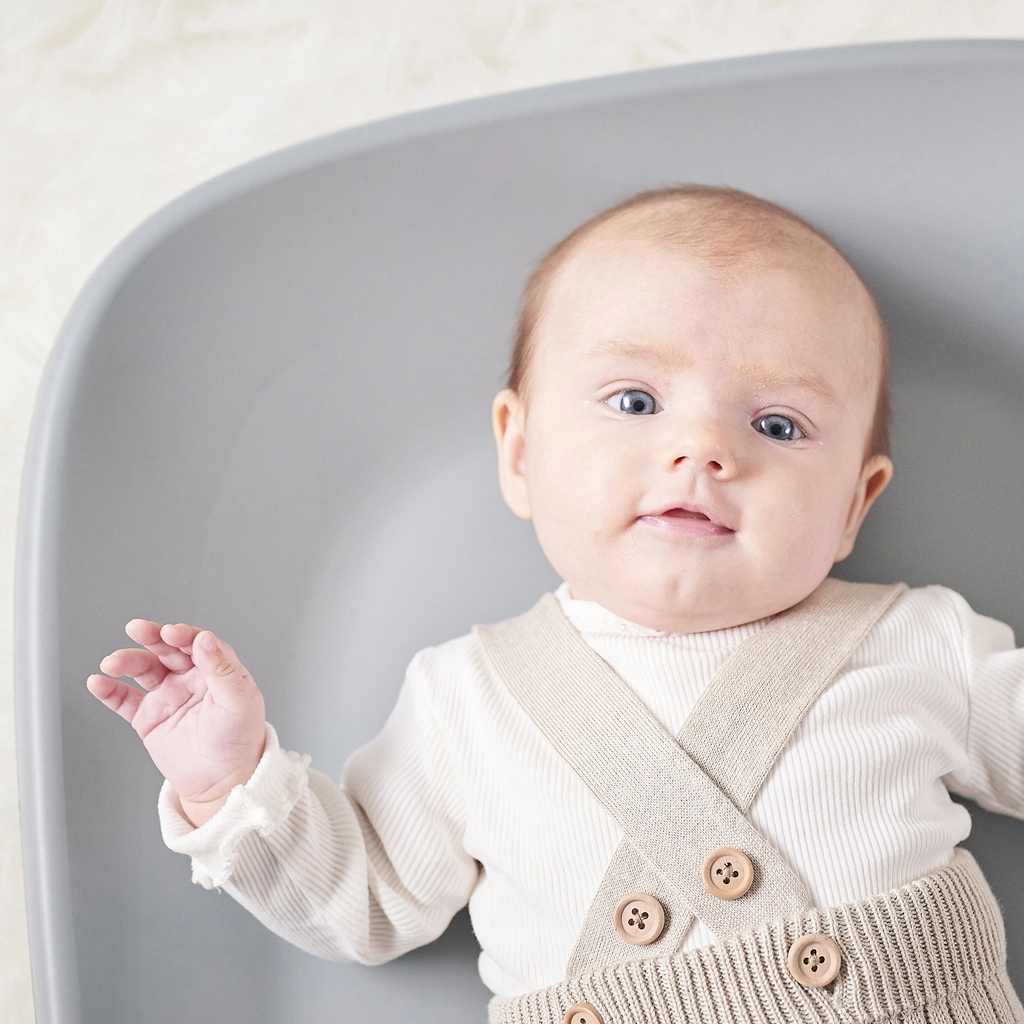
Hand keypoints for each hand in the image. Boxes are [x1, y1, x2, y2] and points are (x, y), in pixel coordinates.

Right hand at [87, 621, 266, 825]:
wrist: (223, 781)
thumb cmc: (239, 739)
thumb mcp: (240, 701)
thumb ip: (223, 669)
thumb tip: (206, 638)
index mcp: (216, 669)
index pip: (197, 643)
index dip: (184, 635)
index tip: (171, 633)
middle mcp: (190, 677)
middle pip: (167, 650)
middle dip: (152, 637)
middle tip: (137, 629)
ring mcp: (167, 695)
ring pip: (144, 670)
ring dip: (127, 662)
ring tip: (113, 662)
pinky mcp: (148, 718)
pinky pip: (125, 701)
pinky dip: (110, 691)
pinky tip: (98, 683)